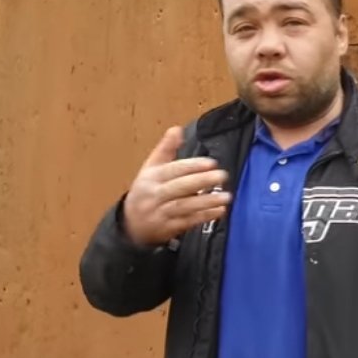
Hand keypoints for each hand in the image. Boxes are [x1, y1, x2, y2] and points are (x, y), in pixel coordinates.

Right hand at [122, 126, 231, 245]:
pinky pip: (187, 222)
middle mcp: (154, 195)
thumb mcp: (151, 168)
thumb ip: (166, 149)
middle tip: (222, 175)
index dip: (192, 166)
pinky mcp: (168, 229)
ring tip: (227, 196)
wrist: (131, 225)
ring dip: (206, 202)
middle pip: (178, 187)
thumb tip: (177, 129)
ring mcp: (160, 213)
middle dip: (201, 181)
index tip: (211, 162)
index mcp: (151, 178)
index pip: (172, 170)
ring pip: (184, 206)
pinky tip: (220, 211)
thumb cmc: (146, 191)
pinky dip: (204, 216)